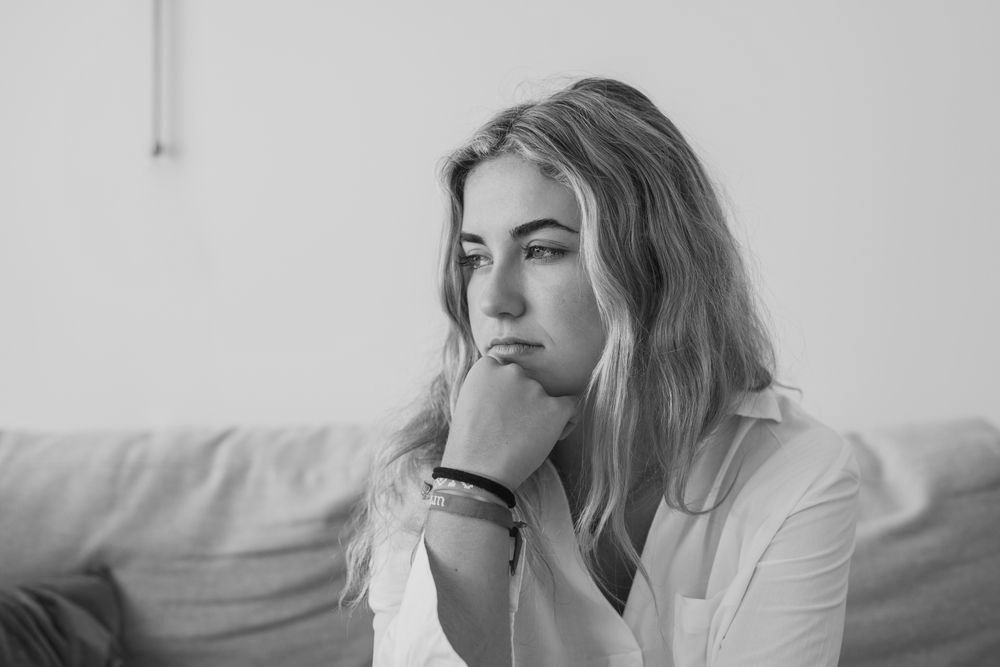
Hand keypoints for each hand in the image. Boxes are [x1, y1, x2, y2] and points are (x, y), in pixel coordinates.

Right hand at [441, 356, 577, 489]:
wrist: (478, 472)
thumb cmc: (470, 444)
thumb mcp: (469, 402)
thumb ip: (491, 386)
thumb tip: (511, 388)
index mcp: (487, 366)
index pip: (507, 369)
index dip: (508, 390)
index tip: (502, 411)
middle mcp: (512, 371)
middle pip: (528, 381)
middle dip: (525, 399)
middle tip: (514, 427)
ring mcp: (534, 388)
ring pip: (549, 395)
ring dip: (543, 412)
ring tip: (527, 438)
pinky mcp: (554, 408)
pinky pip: (571, 406)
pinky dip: (566, 420)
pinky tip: (553, 435)